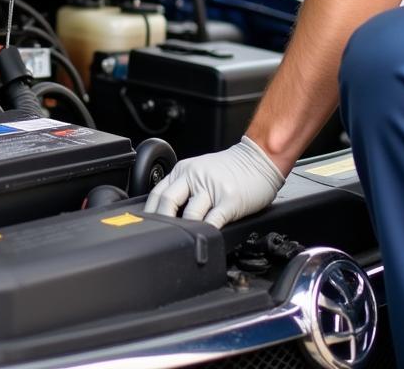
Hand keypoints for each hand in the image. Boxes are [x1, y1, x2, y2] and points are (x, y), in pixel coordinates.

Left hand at [143, 136, 284, 227]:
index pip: (157, 193)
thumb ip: (184, 189)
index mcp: (184, 171)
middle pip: (168, 202)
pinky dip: (206, 233)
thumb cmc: (231, 169)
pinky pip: (213, 220)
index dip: (149, 213)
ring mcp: (212, 188)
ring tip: (179, 243)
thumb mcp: (200, 172)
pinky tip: (202, 240)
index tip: (144, 228)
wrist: (259, 158)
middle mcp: (194, 177)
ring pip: (190, 213)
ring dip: (183, 230)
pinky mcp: (230, 200)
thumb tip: (167, 214)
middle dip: (161, 223)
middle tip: (158, 239)